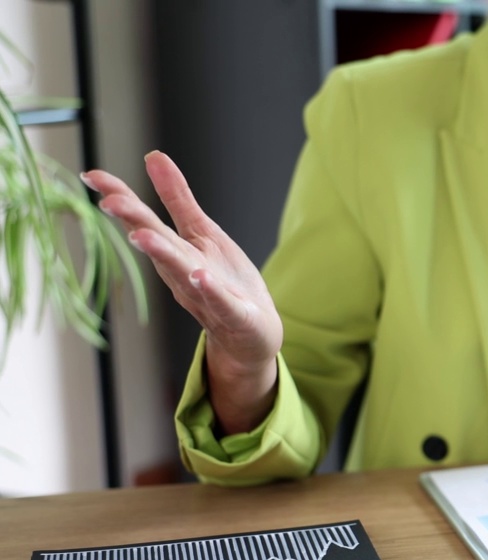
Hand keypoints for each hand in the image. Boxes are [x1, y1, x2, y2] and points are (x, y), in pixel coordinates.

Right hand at [82, 151, 282, 433]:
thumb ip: (177, 197)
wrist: (254, 334)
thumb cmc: (224, 280)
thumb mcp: (201, 232)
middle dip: (135, 223)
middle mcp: (182, 271)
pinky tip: (200, 275)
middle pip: (156, 244)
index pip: (143, 220)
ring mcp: (206, 294)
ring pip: (181, 272)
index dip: (120, 196)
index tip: (92, 175)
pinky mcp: (234, 314)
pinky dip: (209, 289)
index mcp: (174, 250)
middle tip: (110, 201)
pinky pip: (219, 301)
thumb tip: (153, 155)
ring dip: (163, 255)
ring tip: (143, 237)